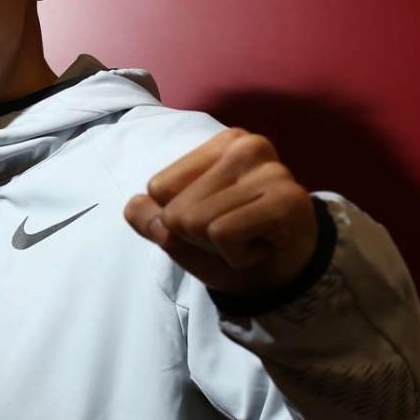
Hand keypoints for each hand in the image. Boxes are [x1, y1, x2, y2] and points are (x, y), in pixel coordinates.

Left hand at [124, 128, 316, 295]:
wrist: (287, 276)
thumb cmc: (235, 245)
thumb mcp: (182, 233)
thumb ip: (152, 218)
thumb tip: (133, 206)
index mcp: (221, 144)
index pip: (159, 188)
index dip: (179, 218)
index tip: (214, 221)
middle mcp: (246, 146)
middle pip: (176, 208)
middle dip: (198, 235)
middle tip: (235, 234)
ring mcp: (270, 170)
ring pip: (197, 221)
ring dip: (218, 246)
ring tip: (248, 239)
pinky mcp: (284, 199)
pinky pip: (222, 234)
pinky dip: (235, 255)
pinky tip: (260, 248)